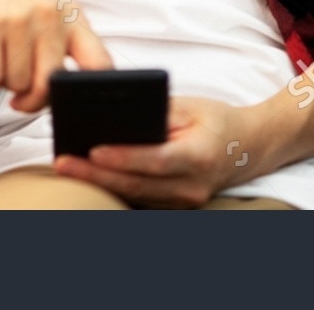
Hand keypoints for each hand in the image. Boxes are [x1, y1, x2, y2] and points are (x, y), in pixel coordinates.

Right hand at [0, 0, 112, 111]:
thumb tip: (70, 88)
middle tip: (21, 98)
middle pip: (50, 85)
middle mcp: (49, 18)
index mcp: (71, 16)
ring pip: (16, 84)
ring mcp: (19, 21)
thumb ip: (66, 39)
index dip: (89, 91)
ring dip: (4, 84)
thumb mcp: (51, 3)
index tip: (71, 101)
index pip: (99, 63)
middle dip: (32, 100)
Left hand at [52, 96, 255, 207]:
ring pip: (135, 195)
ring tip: (67, 167)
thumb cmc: (217, 120)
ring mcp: (185, 201)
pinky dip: (115, 187)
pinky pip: (141, 198)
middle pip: (137, 184)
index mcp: (199, 155)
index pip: (155, 160)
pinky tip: (89, 174)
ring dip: (100, 183)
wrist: (249, 147)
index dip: (123, 158)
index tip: (93, 149)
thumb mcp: (191, 106)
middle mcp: (192, 185)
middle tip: (64, 162)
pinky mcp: (177, 206)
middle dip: (96, 174)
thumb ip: (157, 112)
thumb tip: (118, 115)